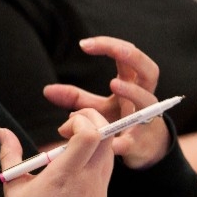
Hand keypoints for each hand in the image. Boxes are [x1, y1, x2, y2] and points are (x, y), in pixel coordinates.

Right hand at [0, 110, 112, 196]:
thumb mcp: (13, 184)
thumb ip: (10, 153)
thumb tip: (2, 130)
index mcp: (64, 175)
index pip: (91, 135)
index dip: (83, 121)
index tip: (64, 128)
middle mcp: (88, 185)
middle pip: (107, 141)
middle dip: (91, 127)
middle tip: (70, 132)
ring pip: (108, 160)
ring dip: (93, 149)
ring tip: (68, 158)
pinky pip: (104, 184)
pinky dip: (92, 174)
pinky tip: (71, 187)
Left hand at [42, 36, 169, 168]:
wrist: (144, 151)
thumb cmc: (121, 122)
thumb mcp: (99, 108)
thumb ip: (75, 97)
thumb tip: (47, 91)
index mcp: (133, 85)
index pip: (127, 56)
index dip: (109, 45)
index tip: (83, 45)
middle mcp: (144, 98)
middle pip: (150, 70)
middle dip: (133, 57)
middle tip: (115, 51)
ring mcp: (146, 120)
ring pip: (148, 100)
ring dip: (133, 91)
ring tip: (114, 84)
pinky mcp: (141, 145)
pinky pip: (136, 140)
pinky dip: (125, 141)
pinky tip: (113, 143)